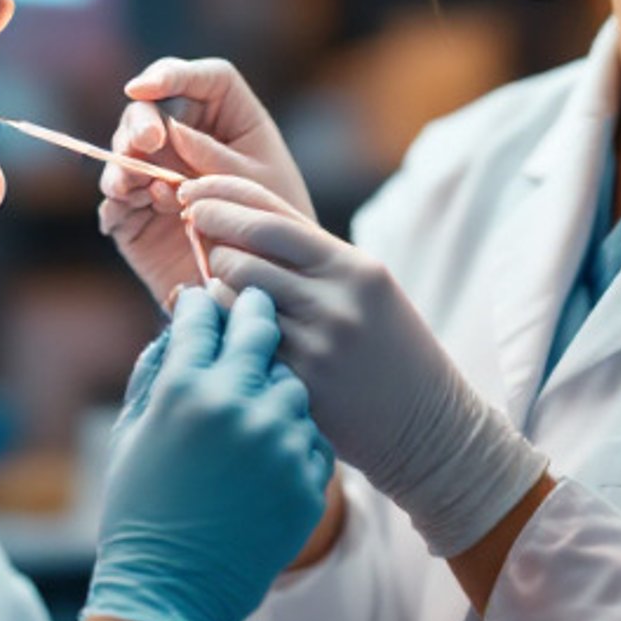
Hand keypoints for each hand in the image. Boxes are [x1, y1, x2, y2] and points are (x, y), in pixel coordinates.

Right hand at [82, 286, 334, 620]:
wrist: (173, 591)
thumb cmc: (140, 510)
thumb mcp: (131, 433)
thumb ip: (155, 370)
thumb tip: (178, 323)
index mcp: (185, 388)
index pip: (203, 315)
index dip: (202, 302)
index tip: (204, 298)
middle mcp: (237, 405)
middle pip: (262, 330)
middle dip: (255, 313)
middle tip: (255, 309)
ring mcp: (279, 442)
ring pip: (294, 386)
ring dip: (276, 388)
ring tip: (255, 410)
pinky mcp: (308, 478)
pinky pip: (311, 437)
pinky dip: (293, 440)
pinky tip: (269, 458)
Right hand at [99, 57, 314, 312]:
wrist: (272, 282)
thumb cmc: (278, 224)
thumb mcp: (256, 186)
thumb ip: (215, 158)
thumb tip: (170, 130)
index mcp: (227, 116)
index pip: (198, 79)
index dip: (168, 75)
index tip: (142, 87)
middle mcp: (186, 138)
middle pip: (149, 111)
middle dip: (139, 123)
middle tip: (144, 143)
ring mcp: (157, 174)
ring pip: (124, 154)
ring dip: (122, 164)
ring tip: (130, 183)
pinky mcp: (138, 214)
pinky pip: (116, 203)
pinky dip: (116, 202)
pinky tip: (123, 206)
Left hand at [178, 175, 549, 559]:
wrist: (429, 427)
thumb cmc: (388, 352)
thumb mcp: (364, 291)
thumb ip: (309, 260)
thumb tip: (235, 227)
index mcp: (353, 266)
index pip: (271, 214)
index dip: (222, 197)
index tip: (191, 192)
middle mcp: (337, 299)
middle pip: (244, 252)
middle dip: (211, 242)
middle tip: (197, 241)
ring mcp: (318, 344)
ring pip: (233, 298)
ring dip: (214, 289)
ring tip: (218, 291)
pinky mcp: (300, 384)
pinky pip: (239, 345)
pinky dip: (225, 333)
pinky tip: (226, 334)